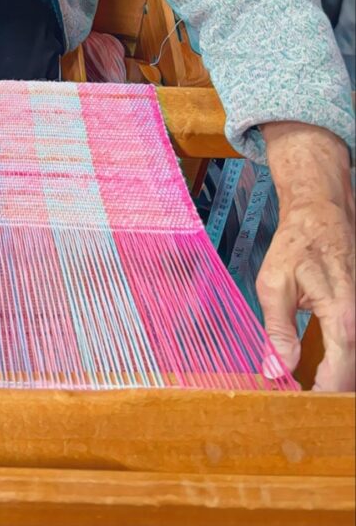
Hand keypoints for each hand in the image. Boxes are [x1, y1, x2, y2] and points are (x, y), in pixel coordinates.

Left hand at [258, 121, 354, 391]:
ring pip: (354, 365)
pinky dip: (339, 365)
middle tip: (295, 405)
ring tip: (304, 391)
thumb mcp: (274, 285)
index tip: (294, 407)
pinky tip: (319, 372)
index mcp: (342, 320)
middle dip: (326, 394)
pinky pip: (353, 350)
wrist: (321, 214)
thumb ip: (278, 331)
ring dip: (333, 380)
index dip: (318, 398)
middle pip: (351, 377)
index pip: (339, 378)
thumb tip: (275, 370)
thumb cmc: (296, 245)